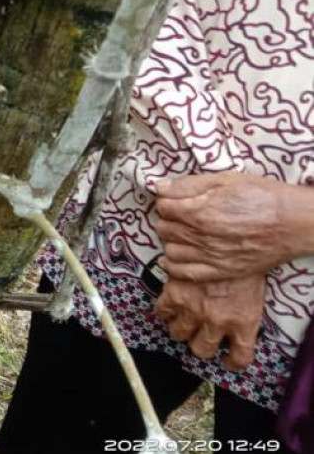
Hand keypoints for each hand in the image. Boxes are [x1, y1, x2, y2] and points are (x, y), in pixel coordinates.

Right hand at [154, 274, 265, 370]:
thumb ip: (243, 313)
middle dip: (200, 345)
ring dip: (180, 330)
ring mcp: (193, 309)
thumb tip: (231, 320)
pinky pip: (161, 312)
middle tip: (200, 336)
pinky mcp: (174, 294)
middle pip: (202, 350)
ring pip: (178, 334)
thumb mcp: (255, 292)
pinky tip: (167, 308)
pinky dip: (163, 312)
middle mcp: (217, 321)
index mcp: (243, 323)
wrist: (232, 238)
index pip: (239, 357)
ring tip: (182, 322)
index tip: (227, 360)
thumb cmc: (249, 264)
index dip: (232, 362)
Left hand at [155, 173, 313, 281]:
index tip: (175, 200)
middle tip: (181, 215)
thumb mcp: (226, 180)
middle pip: (164, 228)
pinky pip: (184, 273)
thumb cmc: (263, 196)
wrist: (294, 222)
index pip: (163, 207)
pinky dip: (173, 265)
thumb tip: (159, 187)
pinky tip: (175, 256)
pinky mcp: (221, 271)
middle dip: (168, 219)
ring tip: (183, 233)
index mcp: (200, 212)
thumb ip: (189, 184)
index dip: (167, 201)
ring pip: (170, 250)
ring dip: (171, 240)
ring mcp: (210, 257)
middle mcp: (201, 237)